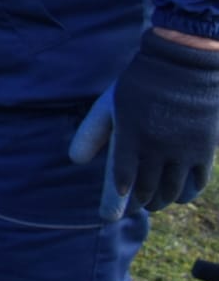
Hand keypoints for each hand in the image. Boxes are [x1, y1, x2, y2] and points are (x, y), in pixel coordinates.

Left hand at [68, 30, 218, 218]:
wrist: (183, 65)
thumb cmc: (140, 85)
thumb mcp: (109, 105)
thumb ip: (91, 132)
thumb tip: (75, 161)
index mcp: (130, 137)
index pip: (121, 179)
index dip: (115, 200)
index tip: (109, 215)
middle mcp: (157, 148)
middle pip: (148, 189)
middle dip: (140, 202)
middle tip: (134, 208)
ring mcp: (183, 150)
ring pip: (172, 189)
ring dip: (161, 201)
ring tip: (153, 204)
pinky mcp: (204, 149)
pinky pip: (197, 181)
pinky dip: (187, 193)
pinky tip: (179, 197)